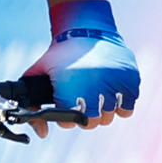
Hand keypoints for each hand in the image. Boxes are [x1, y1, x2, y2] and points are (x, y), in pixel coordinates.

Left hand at [25, 0, 138, 126]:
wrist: (86, 29)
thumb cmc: (59, 55)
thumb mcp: (38, 73)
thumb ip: (32, 104)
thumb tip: (43, 133)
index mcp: (69, 85)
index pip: (70, 121)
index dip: (67, 119)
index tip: (67, 111)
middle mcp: (93, 84)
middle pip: (93, 122)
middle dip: (87, 118)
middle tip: (84, 108)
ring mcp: (114, 80)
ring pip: (111, 114)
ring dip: (104, 112)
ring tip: (97, 101)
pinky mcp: (130, 76)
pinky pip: (129, 104)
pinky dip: (121, 104)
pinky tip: (112, 96)